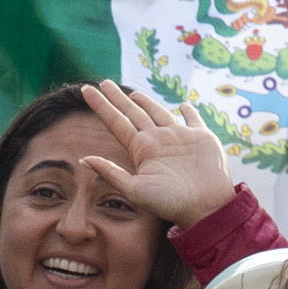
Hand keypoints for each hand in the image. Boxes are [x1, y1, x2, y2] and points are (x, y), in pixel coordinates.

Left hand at [73, 80, 235, 226]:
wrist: (204, 207)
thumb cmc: (170, 202)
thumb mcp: (134, 189)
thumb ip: (110, 173)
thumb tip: (83, 159)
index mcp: (141, 150)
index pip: (116, 122)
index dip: (101, 106)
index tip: (86, 91)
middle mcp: (157, 140)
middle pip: (133, 113)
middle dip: (118, 98)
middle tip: (103, 82)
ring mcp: (179, 137)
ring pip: (158, 112)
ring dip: (147, 102)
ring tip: (134, 93)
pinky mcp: (201, 137)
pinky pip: (193, 119)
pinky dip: (189, 111)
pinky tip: (183, 105)